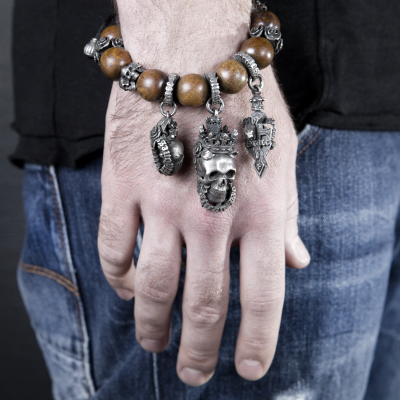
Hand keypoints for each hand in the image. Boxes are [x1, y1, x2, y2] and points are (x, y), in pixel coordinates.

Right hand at [98, 0, 309, 386]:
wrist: (193, 57)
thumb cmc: (245, 106)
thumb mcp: (282, 160)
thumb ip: (288, 216)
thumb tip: (298, 262)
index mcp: (258, 212)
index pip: (262, 298)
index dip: (257, 342)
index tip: (246, 370)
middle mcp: (211, 217)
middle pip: (203, 305)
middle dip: (198, 350)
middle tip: (193, 373)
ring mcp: (162, 204)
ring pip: (153, 287)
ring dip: (152, 326)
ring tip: (154, 345)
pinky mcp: (121, 187)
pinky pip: (113, 248)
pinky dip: (118, 277)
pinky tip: (126, 289)